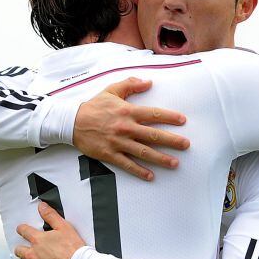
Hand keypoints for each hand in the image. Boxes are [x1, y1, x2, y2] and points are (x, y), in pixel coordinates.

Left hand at [14, 202, 85, 258]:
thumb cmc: (73, 248)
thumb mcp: (64, 227)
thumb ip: (51, 215)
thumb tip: (41, 206)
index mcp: (38, 240)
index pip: (23, 231)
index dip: (22, 229)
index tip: (23, 230)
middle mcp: (32, 255)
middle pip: (19, 251)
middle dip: (22, 249)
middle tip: (29, 249)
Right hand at [74, 77, 189, 180]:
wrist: (72, 122)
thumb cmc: (94, 106)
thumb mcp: (112, 90)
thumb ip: (131, 85)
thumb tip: (149, 82)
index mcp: (127, 111)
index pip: (153, 114)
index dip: (169, 117)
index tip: (182, 120)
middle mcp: (125, 128)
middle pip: (153, 135)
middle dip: (172, 140)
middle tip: (186, 145)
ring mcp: (118, 142)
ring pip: (144, 152)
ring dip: (160, 158)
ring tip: (175, 163)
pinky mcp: (109, 154)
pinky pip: (127, 164)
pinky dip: (139, 171)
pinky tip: (151, 176)